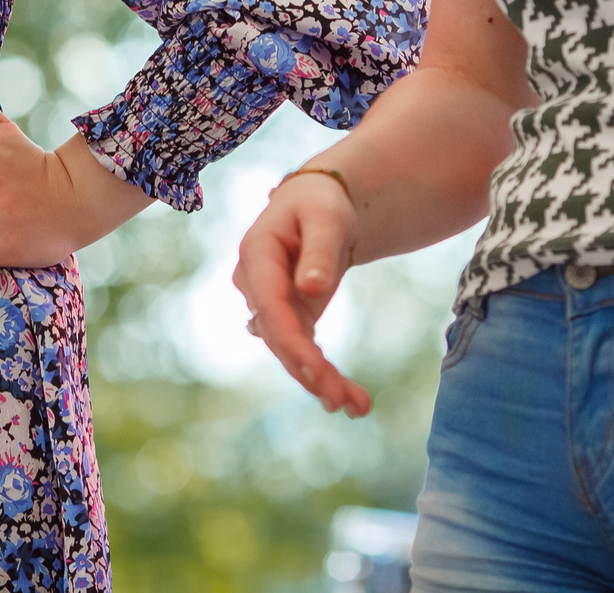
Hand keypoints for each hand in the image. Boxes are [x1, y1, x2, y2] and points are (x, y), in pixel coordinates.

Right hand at [233, 170, 370, 415]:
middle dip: (308, 371)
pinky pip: (303, 351)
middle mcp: (255, 285)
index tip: (317, 371)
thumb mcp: (326, 219)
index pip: (270, 306)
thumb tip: (310, 290)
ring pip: (290, 351)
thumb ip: (318, 252)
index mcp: (256, 255)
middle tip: (341, 402)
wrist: (317, 206)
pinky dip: (325, 375)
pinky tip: (353, 400)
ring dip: (320, 382)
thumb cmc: (321, 206)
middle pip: (278, 337)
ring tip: (358, 407)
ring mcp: (270, 304)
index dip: (290, 341)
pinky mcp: (289, 318)